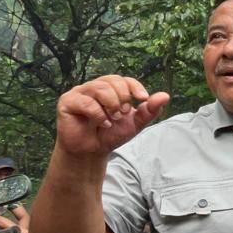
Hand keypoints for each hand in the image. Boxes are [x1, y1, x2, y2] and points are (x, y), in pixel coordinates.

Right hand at [55, 75, 169, 156]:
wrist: (91, 152)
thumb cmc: (110, 135)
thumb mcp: (134, 124)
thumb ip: (149, 111)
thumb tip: (166, 95)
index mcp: (110, 89)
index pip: (124, 79)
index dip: (134, 87)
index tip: (143, 98)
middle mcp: (95, 87)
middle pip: (112, 80)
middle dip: (122, 97)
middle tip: (122, 114)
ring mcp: (80, 93)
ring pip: (100, 88)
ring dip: (111, 105)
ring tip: (113, 119)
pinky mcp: (67, 102)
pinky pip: (86, 102)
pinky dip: (98, 114)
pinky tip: (102, 123)